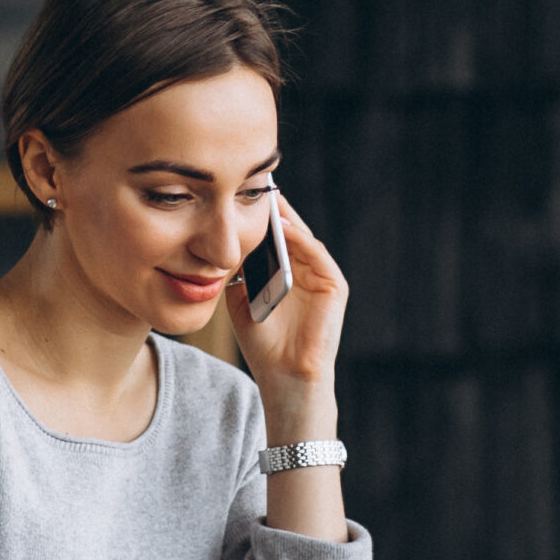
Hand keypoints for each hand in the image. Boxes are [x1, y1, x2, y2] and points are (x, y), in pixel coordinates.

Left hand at [224, 192, 346, 437]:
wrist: (284, 377)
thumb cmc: (262, 343)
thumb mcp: (241, 297)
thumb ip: (238, 269)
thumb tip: (223, 240)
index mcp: (286, 271)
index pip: (272, 235)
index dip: (256, 215)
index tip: (235, 192)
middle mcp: (307, 269)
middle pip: (287, 230)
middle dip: (271, 208)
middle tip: (252, 182)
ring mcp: (322, 277)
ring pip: (302, 237)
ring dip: (283, 218)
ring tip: (263, 198)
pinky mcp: (335, 287)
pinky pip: (318, 255)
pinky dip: (300, 240)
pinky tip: (282, 227)